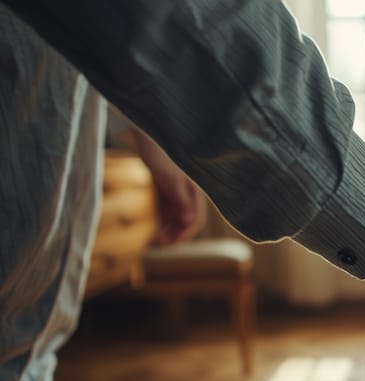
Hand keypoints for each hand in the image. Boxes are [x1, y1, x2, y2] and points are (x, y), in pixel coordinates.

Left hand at [128, 128, 205, 244]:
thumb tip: (189, 220)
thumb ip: (180, 198)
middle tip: (158, 243)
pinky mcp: (163, 186)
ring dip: (168, 229)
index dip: (184, 233)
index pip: (196, 218)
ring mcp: (175, 189)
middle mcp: (187, 191)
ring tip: (155, 239)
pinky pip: (166, 209)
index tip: (168, 243)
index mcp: (194, 189)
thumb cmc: (159, 150)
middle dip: (176, 234)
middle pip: (187, 220)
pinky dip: (162, 220)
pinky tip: (155, 227)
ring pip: (176, 216)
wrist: (144, 130)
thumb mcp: (169, 176)